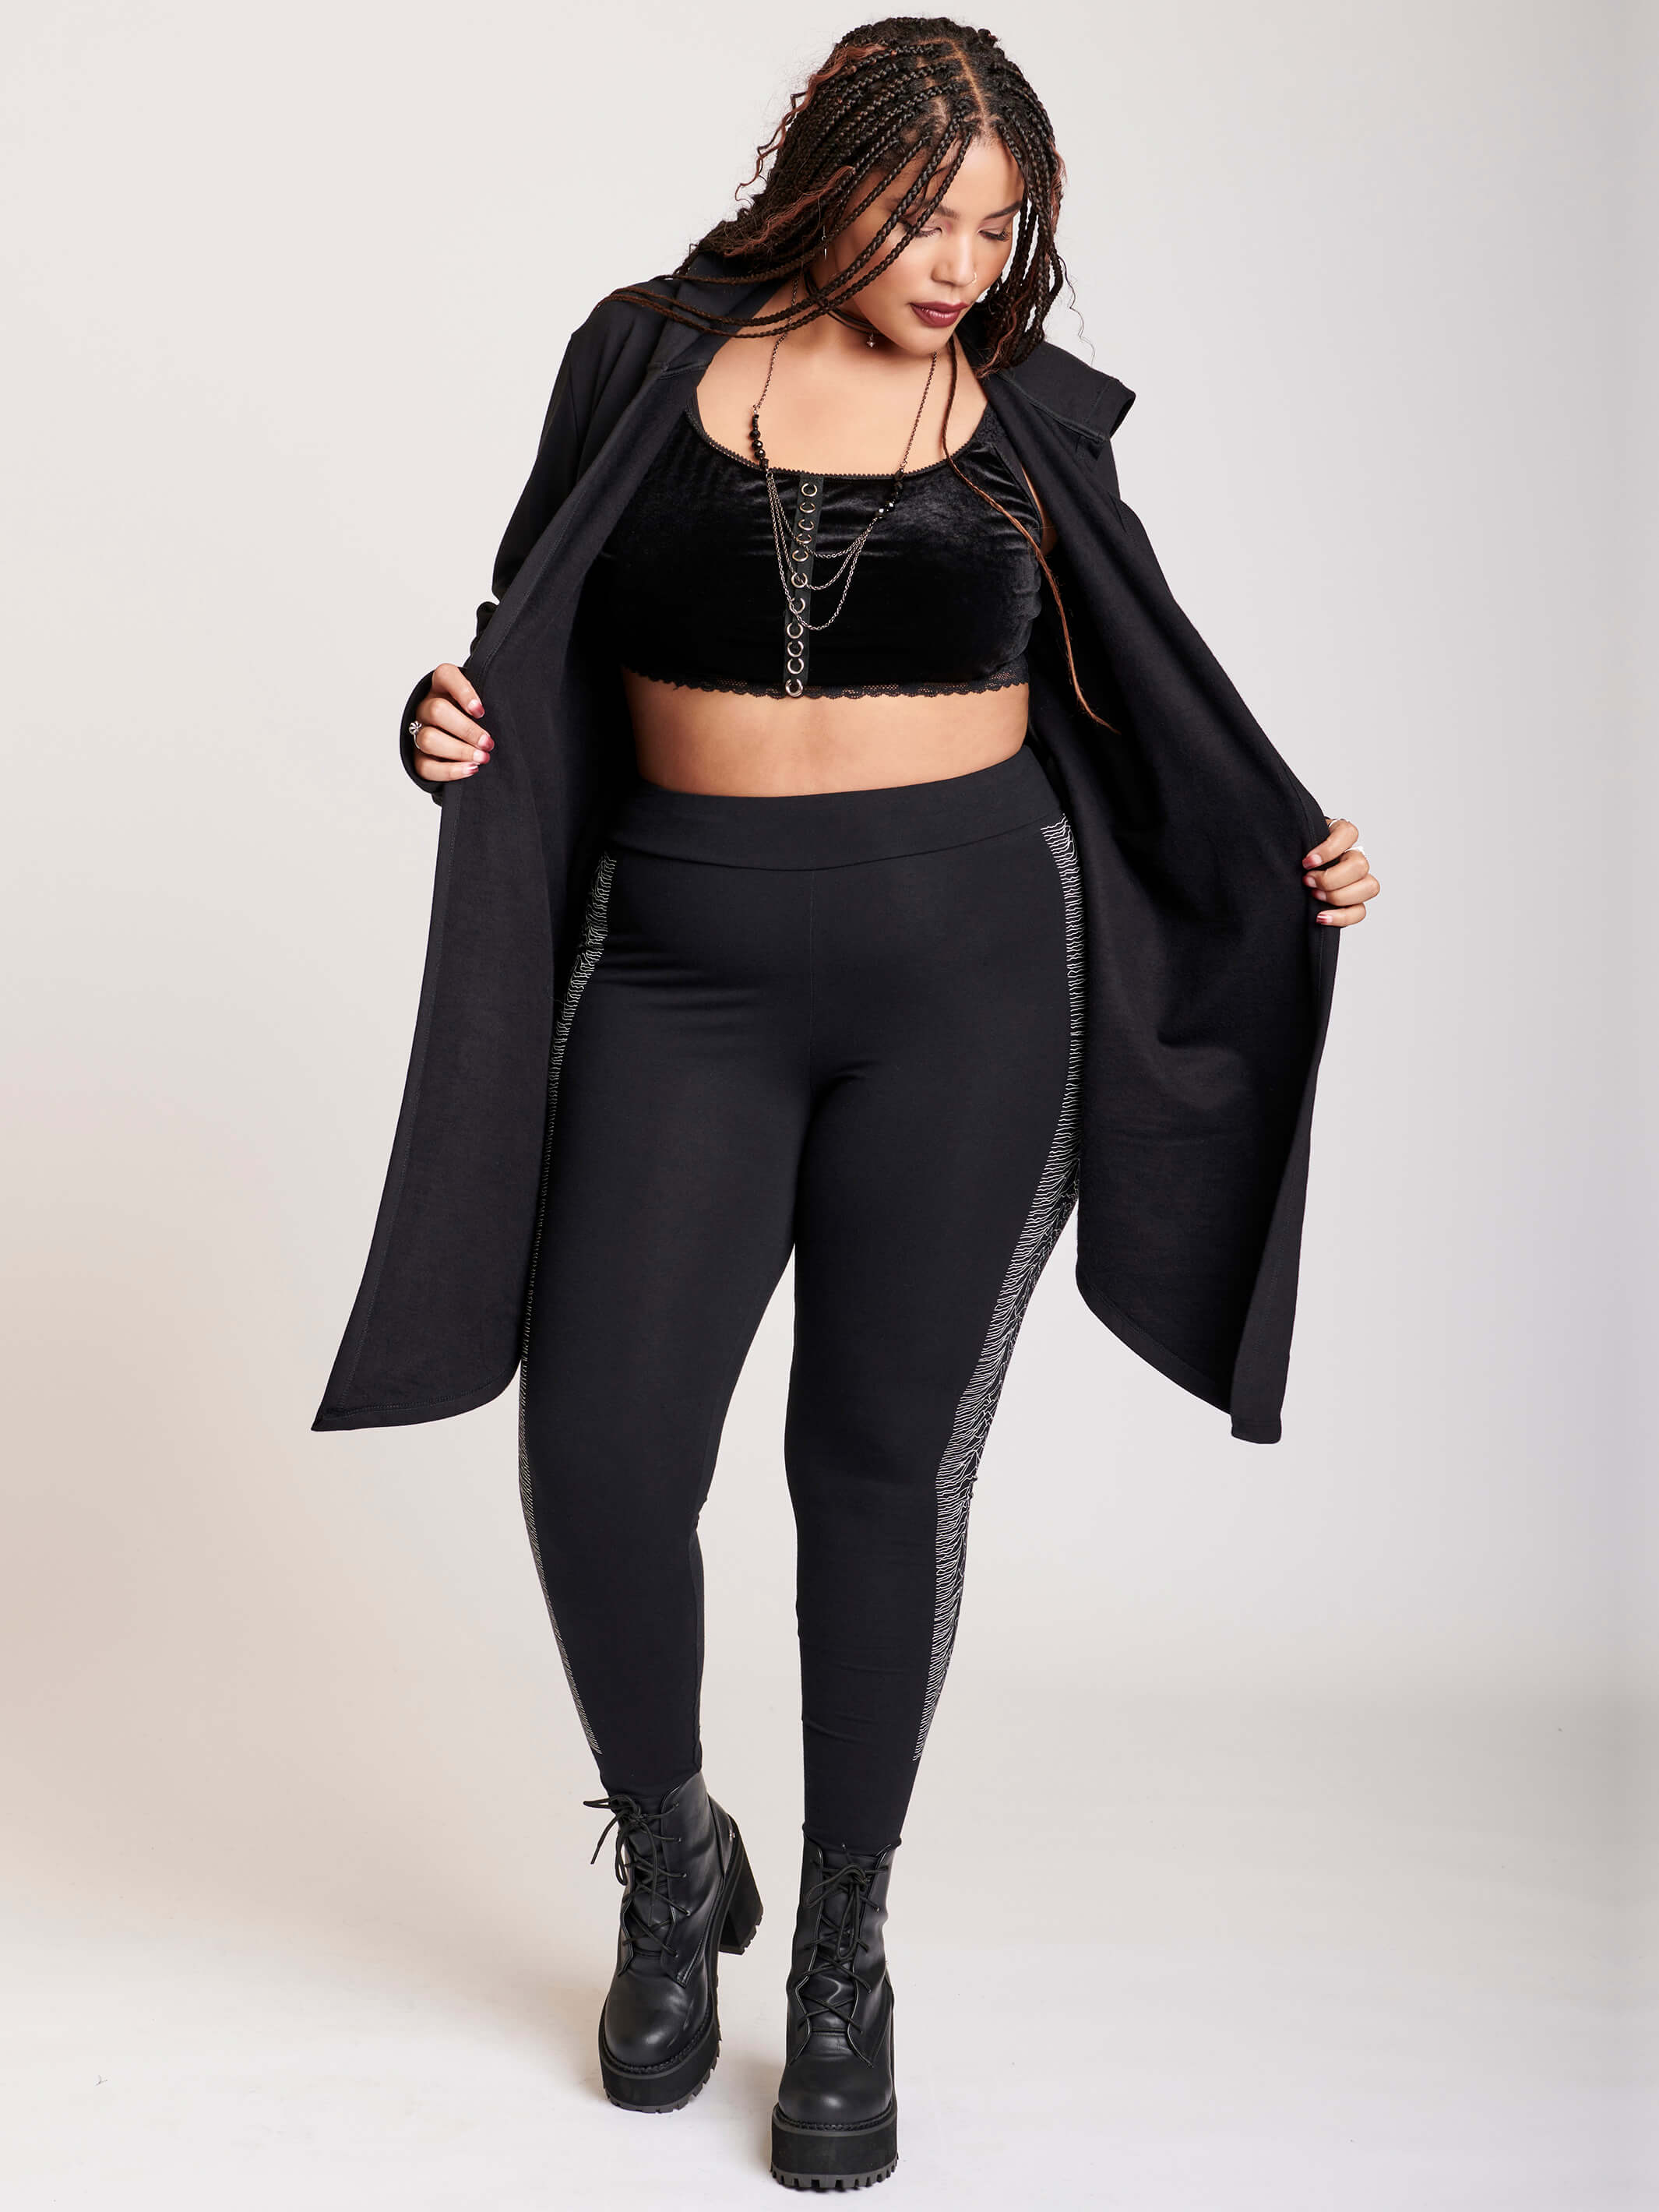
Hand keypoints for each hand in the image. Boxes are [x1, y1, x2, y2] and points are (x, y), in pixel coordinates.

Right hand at [410, 665, 493, 782]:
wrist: (465, 740)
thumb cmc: (478, 718)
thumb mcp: (485, 703)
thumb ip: (491, 702)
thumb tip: (506, 714)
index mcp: (442, 686)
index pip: (445, 675)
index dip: (463, 692)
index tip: (481, 711)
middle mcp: (427, 707)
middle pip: (437, 711)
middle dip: (466, 730)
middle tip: (488, 743)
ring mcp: (420, 732)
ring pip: (428, 739)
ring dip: (459, 751)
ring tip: (482, 758)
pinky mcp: (419, 757)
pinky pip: (426, 766)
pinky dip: (450, 771)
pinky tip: (470, 770)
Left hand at [1301, 816, 1378, 927]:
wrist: (1286, 874)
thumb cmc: (1292, 857)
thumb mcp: (1293, 844)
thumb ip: (1296, 842)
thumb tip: (1296, 855)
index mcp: (1340, 836)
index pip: (1348, 833)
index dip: (1329, 849)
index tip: (1307, 862)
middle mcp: (1353, 857)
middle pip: (1360, 865)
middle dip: (1330, 878)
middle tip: (1307, 881)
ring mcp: (1357, 880)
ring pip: (1369, 887)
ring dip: (1338, 896)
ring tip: (1314, 896)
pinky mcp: (1354, 902)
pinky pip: (1360, 911)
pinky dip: (1341, 917)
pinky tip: (1321, 917)